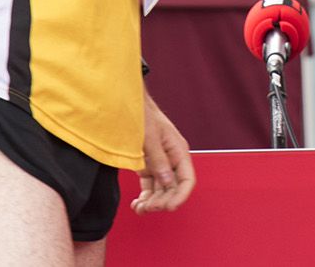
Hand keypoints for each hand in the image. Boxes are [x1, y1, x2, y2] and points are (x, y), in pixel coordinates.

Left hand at [133, 91, 195, 213]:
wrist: (127, 105)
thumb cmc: (142, 117)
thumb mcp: (149, 138)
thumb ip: (159, 160)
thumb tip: (168, 183)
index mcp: (178, 151)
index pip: (187, 179)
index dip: (181, 195)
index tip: (169, 207)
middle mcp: (172, 160)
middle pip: (174, 188)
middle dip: (163, 201)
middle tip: (147, 208)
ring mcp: (160, 164)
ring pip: (161, 190)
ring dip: (152, 202)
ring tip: (139, 208)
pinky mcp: (148, 166)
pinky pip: (150, 186)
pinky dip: (144, 197)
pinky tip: (136, 203)